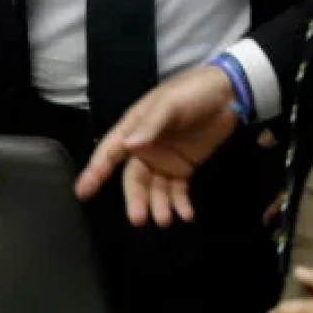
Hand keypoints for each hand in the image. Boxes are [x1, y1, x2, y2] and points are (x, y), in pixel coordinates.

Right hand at [75, 64, 237, 227]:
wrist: (229, 93)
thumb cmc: (192, 92)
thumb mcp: (169, 104)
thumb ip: (149, 125)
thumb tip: (128, 146)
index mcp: (134, 129)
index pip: (110, 153)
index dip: (95, 172)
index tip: (83, 192)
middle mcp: (144, 148)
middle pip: (134, 179)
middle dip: (135, 199)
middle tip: (138, 219)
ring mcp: (164, 159)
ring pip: (155, 188)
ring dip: (159, 205)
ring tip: (166, 220)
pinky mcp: (184, 167)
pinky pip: (177, 190)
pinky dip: (179, 203)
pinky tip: (186, 214)